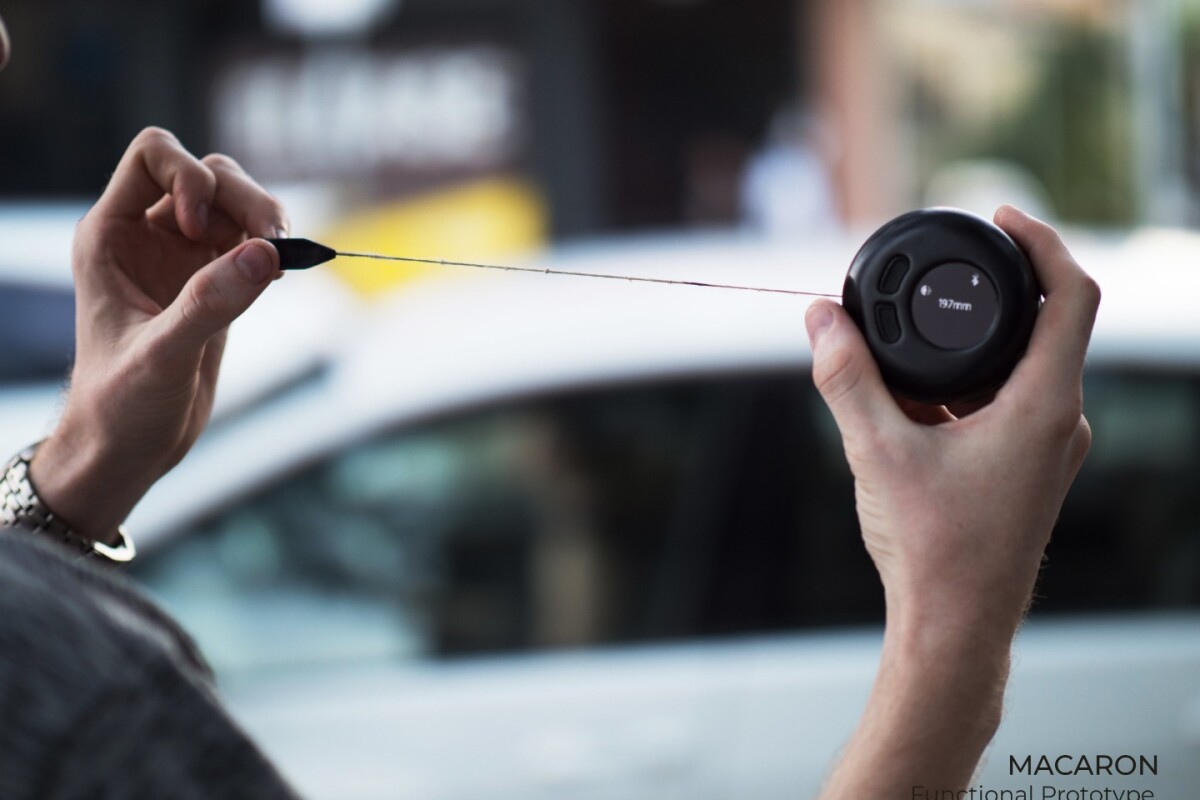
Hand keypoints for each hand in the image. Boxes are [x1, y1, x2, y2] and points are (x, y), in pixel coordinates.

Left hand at [31, 128, 287, 542]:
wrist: (130, 446)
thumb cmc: (120, 404)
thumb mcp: (162, 355)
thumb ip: (211, 302)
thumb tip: (267, 254)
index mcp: (112, 234)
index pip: (153, 155)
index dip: (188, 176)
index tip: (199, 227)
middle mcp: (148, 234)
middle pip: (208, 173)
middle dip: (244, 197)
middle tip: (271, 240)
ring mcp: (185, 257)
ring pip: (236, 202)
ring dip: (266, 218)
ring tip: (281, 258)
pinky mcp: (216, 282)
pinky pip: (253, 241)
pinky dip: (275, 249)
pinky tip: (279, 277)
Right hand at [810, 205, 1098, 795]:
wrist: (955, 627)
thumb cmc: (930, 547)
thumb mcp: (876, 449)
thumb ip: (846, 376)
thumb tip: (818, 317)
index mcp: (1045, 405)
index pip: (1070, 293)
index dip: (1039, 241)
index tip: (997, 216)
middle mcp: (1062, 422)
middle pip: (1045, 325)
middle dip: (989, 294)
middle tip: (935, 278)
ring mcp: (1049, 449)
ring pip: (1021, 369)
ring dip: (972, 348)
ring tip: (908, 350)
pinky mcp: (1029, 471)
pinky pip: (1009, 404)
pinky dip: (968, 387)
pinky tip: (915, 405)